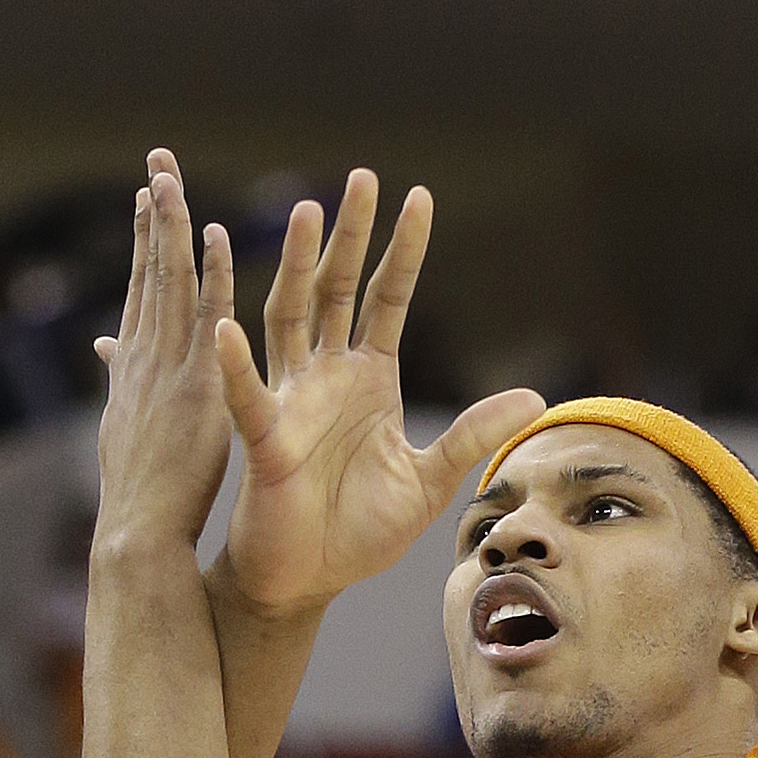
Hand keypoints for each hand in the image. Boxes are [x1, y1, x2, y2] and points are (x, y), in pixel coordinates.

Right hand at [93, 153, 234, 556]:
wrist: (136, 533)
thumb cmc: (138, 493)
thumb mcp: (123, 426)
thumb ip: (119, 379)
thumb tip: (105, 348)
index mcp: (133, 366)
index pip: (141, 289)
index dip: (145, 241)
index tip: (147, 197)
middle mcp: (144, 356)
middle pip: (150, 270)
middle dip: (153, 214)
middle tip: (158, 161)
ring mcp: (167, 367)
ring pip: (169, 282)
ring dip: (171, 226)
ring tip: (171, 176)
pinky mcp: (195, 384)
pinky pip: (206, 317)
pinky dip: (209, 273)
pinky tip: (215, 235)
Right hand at [216, 170, 539, 614]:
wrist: (307, 581)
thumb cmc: (358, 531)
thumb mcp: (430, 481)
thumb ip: (472, 434)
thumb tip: (533, 399)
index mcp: (368, 379)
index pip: (387, 298)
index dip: (404, 250)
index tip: (419, 196)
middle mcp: (326, 377)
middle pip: (336, 288)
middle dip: (350, 234)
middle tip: (361, 177)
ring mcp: (291, 402)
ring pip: (289, 318)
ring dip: (293, 267)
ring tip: (302, 213)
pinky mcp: (264, 442)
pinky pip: (247, 397)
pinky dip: (235, 366)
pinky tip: (224, 329)